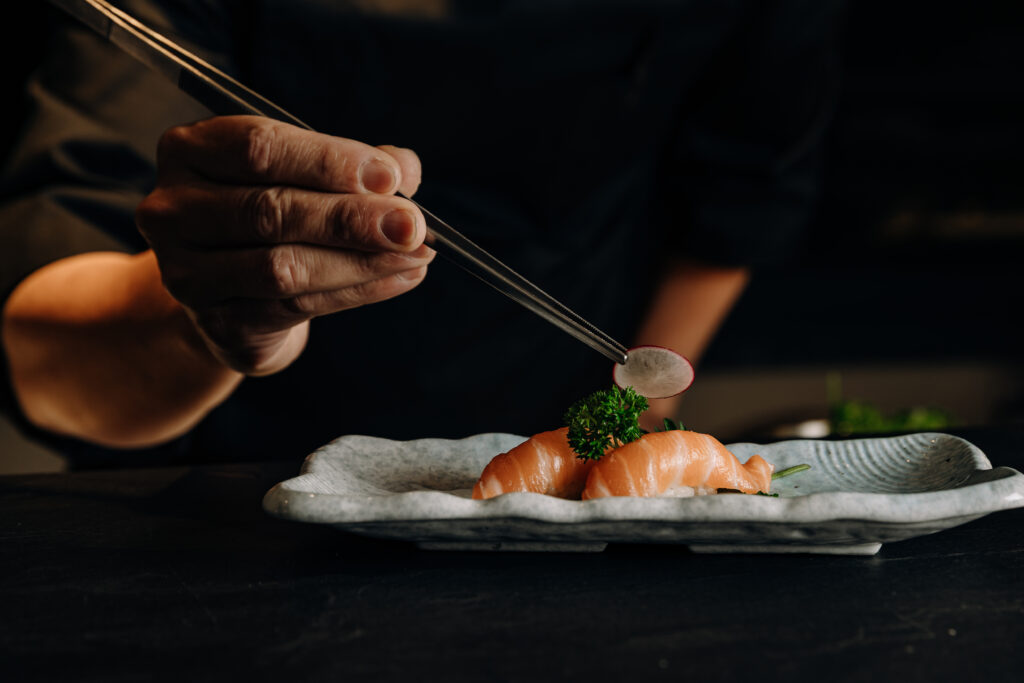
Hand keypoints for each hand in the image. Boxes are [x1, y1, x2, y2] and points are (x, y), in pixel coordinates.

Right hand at [136, 116, 433, 374]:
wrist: (233, 294)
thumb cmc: (274, 216)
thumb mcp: (306, 176)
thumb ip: (354, 165)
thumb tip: (404, 168)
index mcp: (189, 150)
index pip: (259, 148)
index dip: (329, 162)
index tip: (390, 177)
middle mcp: (174, 209)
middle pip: (271, 211)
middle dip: (353, 218)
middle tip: (413, 225)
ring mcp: (187, 272)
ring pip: (284, 267)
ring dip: (361, 261)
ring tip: (416, 255)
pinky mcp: (217, 322)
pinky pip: (296, 307)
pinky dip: (357, 291)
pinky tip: (399, 279)